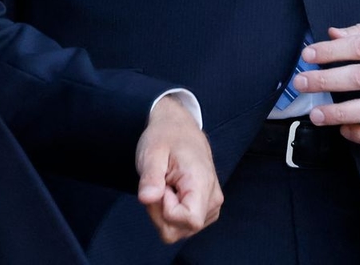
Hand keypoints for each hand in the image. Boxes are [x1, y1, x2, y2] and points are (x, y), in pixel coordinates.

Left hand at [135, 95, 222, 243]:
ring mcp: (211, 207)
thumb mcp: (152, 152)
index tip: (159, 186)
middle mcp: (212, 200)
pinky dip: (169, 212)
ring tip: (164, 185)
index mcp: (202, 184)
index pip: (189, 220)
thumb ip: (150, 177)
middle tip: (157, 184)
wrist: (179, 128)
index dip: (165, 209)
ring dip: (163, 212)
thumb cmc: (165, 138)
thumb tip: (146, 199)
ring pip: (179, 230)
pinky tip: (169, 191)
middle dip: (159, 212)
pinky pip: (181, 225)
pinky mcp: (206, 211)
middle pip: (180, 230)